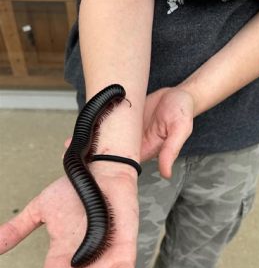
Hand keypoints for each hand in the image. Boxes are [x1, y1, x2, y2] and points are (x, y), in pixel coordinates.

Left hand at [63, 87, 193, 178]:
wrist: (180, 94)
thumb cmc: (182, 111)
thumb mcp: (180, 130)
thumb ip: (171, 150)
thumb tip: (166, 174)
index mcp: (144, 151)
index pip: (123, 164)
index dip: (106, 167)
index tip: (90, 170)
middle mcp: (133, 144)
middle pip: (109, 153)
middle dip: (90, 155)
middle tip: (70, 153)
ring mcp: (127, 131)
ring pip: (106, 138)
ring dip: (89, 140)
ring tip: (68, 142)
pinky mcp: (124, 118)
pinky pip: (108, 122)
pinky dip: (96, 124)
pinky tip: (82, 124)